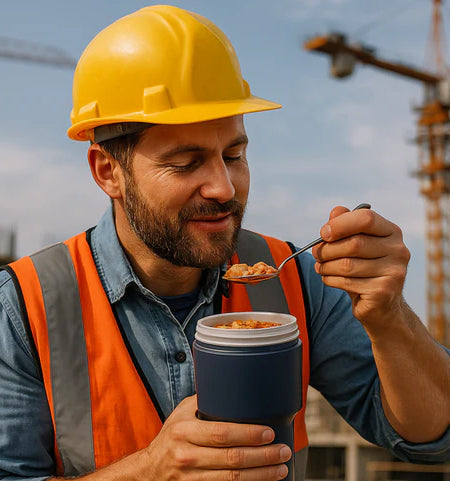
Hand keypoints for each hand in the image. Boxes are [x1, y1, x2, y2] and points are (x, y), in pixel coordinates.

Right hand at [143, 395, 291, 479]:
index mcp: (184, 431)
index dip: (248, 434)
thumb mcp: (181, 414)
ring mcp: (191, 478)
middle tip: (283, 451)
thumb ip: (205, 401)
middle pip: (231, 458)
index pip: (221, 433)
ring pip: (233, 479)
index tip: (269, 433)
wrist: (149, 472)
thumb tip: (233, 383)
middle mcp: (187, 455)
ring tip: (280, 467)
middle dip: (263, 456)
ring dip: (261, 474)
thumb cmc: (171, 437)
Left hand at [312, 206, 410, 329]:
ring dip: (326, 266)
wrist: (381, 307)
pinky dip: (330, 279)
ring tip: (321, 267)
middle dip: (327, 249)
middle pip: (354, 243)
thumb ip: (345, 226)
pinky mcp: (384, 291)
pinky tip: (329, 279)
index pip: (366, 218)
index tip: (323, 233)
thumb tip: (336, 211)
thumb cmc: (364, 270)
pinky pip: (347, 282)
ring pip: (347, 264)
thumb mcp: (355, 244)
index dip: (340, 224)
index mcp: (392, 232)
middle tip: (316, 254)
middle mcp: (398, 250)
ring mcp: (394, 272)